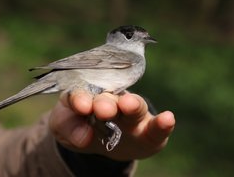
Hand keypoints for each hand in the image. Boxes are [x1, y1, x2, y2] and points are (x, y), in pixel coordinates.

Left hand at [49, 90, 174, 160]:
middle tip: (104, 109)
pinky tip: (168, 119)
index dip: (80, 99)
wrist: (98, 138)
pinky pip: (155, 129)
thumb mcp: (64, 128)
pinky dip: (162, 125)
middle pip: (109, 98)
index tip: (81, 106)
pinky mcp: (147, 130)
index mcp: (87, 96)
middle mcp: (111, 100)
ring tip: (130, 105)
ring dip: (133, 106)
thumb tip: (84, 137)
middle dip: (106, 103)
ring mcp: (131, 114)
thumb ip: (69, 129)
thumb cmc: (79, 126)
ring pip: (134, 107)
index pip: (81, 94)